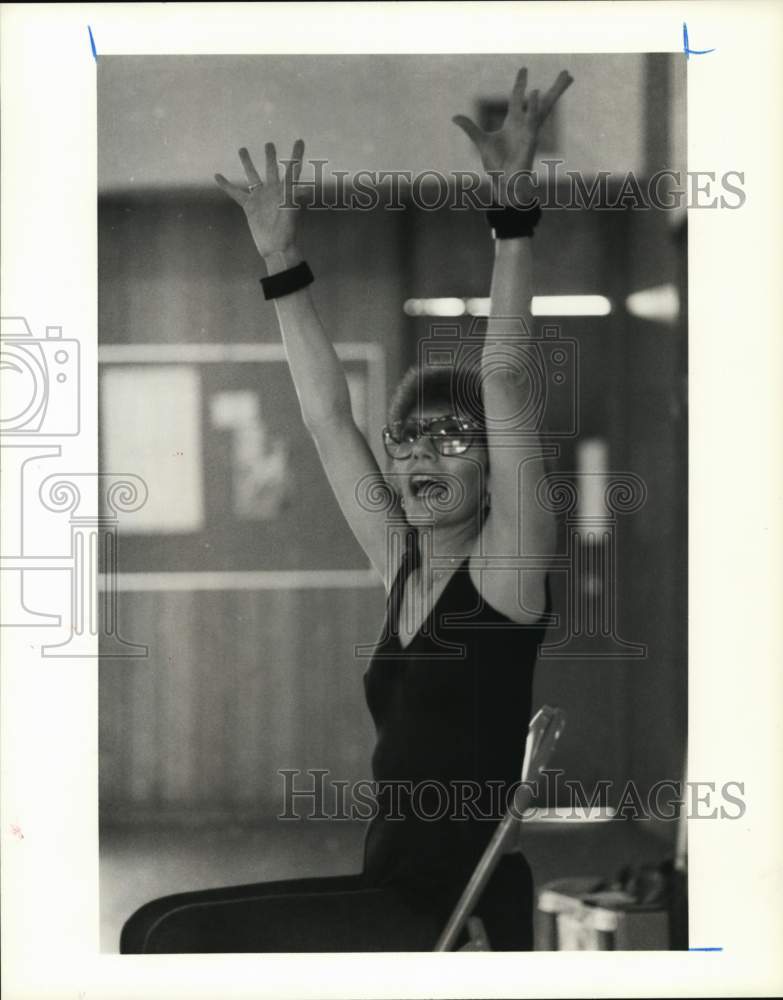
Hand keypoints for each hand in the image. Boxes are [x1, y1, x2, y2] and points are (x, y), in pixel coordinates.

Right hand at [215, 140, 303, 257]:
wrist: (276, 246)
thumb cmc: (287, 231)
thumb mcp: (292, 211)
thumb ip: (296, 198)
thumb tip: (308, 189)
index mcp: (286, 189)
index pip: (292, 168)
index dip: (297, 154)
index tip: (299, 140)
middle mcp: (273, 191)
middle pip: (271, 169)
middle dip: (270, 156)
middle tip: (269, 144)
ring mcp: (260, 197)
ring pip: (252, 176)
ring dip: (247, 163)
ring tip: (242, 149)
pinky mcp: (249, 206)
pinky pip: (235, 193)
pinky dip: (226, 185)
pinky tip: (217, 176)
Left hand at [453, 68, 572, 202]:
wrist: (502, 183)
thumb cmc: (496, 164)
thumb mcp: (481, 141)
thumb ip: (470, 128)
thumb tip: (455, 117)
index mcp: (514, 122)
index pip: (518, 98)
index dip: (520, 84)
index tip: (524, 69)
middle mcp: (525, 124)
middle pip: (542, 101)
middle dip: (555, 88)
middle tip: (567, 73)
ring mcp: (530, 132)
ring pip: (544, 108)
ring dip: (554, 92)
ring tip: (565, 76)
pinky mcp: (530, 140)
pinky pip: (533, 121)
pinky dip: (535, 107)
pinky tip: (536, 93)